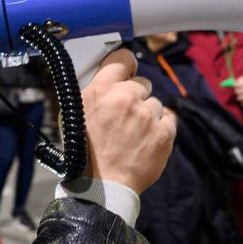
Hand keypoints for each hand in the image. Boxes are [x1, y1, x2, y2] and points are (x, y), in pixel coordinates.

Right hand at [80, 48, 175, 195]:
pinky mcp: (164, 132)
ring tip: (133, 134)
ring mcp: (147, 115)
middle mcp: (126, 97)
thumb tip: (106, 78)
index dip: (126, 66)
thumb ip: (93, 91)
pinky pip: (169, 118)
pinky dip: (160, 127)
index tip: (127, 73)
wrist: (102, 185)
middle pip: (142, 83)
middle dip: (135, 97)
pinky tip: (146, 139)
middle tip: (125, 116)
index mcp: (102, 89)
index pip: (123, 58)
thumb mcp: (73, 113)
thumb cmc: (84, 151)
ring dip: (147, 115)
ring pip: (154, 103)